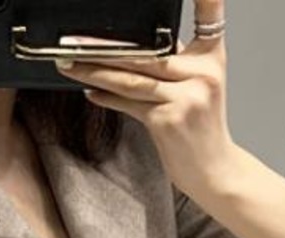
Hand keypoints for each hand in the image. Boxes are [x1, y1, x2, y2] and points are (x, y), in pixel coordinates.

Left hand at [58, 9, 232, 194]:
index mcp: (211, 58)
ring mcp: (186, 97)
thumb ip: (174, 61)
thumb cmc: (201, 129)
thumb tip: (131, 47)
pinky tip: (90, 90)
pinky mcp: (169, 121)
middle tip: (75, 39)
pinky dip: (108, 97)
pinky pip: (130, 104)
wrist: (215, 173)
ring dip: (96, 70)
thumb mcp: (199, 85)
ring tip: (70, 63)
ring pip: (132, 77)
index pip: (209, 16)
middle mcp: (202, 73)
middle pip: (147, 51)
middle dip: (107, 46)